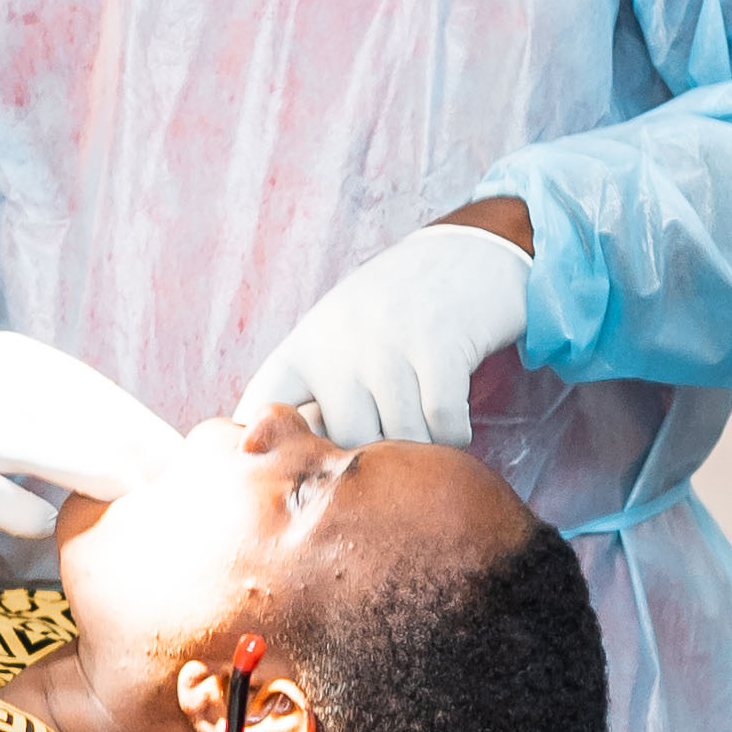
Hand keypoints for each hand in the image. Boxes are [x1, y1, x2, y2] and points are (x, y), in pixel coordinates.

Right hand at [0, 332, 185, 544]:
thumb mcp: (9, 389)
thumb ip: (67, 412)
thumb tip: (152, 450)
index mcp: (24, 362)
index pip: (103, 397)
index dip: (151, 435)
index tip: (194, 470)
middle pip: (88, 420)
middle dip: (142, 460)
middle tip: (181, 500)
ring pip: (51, 451)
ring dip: (102, 480)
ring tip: (133, 507)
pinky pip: (2, 501)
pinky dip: (35, 518)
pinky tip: (52, 530)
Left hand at [239, 216, 534, 447]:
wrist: (467, 253)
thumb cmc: (396, 312)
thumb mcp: (339, 339)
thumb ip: (315, 396)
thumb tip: (287, 462)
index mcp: (306, 346)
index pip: (264, 408)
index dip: (269, 449)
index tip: (288, 478)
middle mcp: (339, 343)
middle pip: (347, 441)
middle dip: (377, 453)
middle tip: (397, 440)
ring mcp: (388, 342)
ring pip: (402, 439)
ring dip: (424, 447)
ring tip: (428, 422)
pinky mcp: (440, 346)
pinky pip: (445, 427)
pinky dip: (456, 435)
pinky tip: (453, 418)